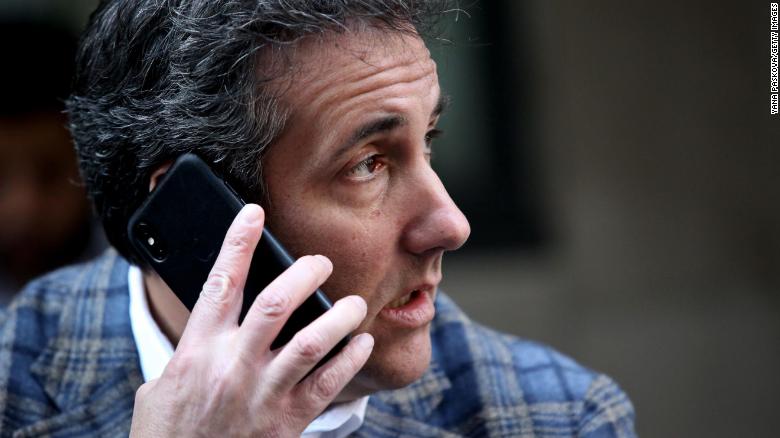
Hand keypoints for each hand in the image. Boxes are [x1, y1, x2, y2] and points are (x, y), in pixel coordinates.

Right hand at [129, 204, 373, 436]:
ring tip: (355, 303)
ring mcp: (264, 393)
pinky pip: (329, 383)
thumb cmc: (170, 431)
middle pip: (277, 303)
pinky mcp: (288, 421)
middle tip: (321, 262)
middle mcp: (233, 366)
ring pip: (312, 341)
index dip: (238, 243)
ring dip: (341, 316)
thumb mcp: (163, 384)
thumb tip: (214, 314)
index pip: (221, 282)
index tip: (253, 213)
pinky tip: (363, 343)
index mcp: (198, 351)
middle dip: (305, 274)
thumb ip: (191, 348)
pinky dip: (351, 359)